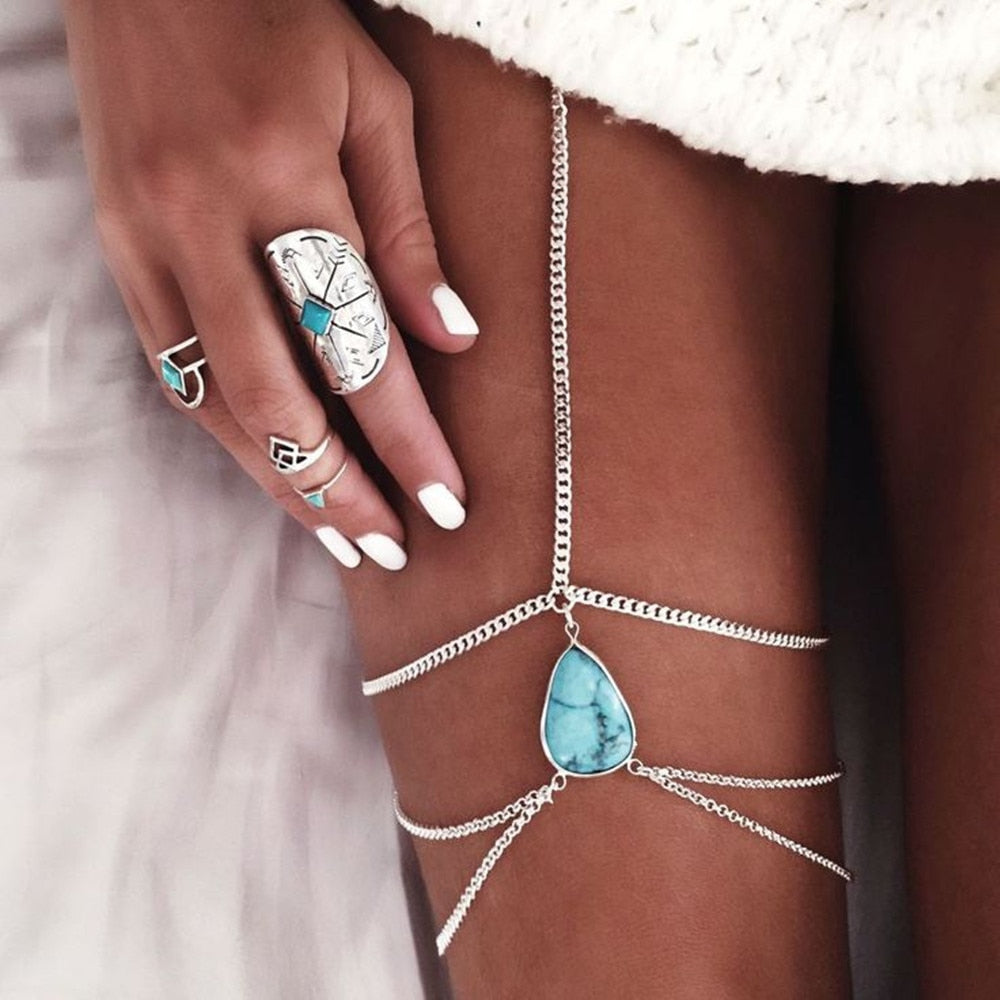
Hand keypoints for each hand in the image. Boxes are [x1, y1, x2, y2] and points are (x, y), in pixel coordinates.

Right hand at [63, 0, 478, 569]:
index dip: (405, 436)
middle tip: (390, 545)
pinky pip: (171, 366)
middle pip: (277, 397)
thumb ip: (411, 230)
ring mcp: (144, 241)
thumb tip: (453, 341)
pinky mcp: (116, 250)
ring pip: (213, 399)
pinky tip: (270, 468)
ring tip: (336, 533)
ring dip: (277, 480)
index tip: (446, 503)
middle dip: (338, 487)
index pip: (356, 344)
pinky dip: (226, 430)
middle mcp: (201, 221)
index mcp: (282, 175)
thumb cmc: (281, 19)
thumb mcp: (375, 101)